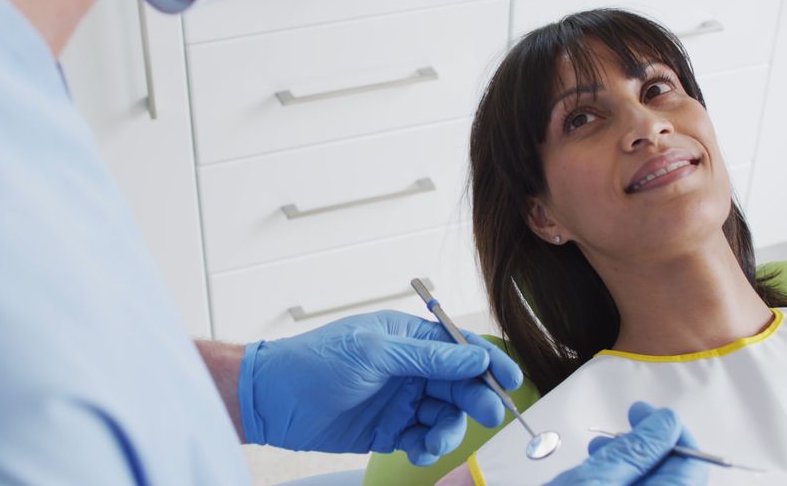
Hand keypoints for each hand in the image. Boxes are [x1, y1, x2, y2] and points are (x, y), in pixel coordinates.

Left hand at [238, 311, 522, 464]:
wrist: (273, 400)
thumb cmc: (317, 361)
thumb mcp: (376, 351)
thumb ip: (429, 357)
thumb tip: (477, 355)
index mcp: (410, 338)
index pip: (462, 346)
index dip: (490, 361)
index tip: (513, 380)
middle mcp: (411, 368)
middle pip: (462, 383)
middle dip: (478, 399)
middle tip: (490, 414)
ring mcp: (401, 400)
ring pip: (446, 415)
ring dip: (449, 429)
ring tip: (435, 440)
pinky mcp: (389, 430)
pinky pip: (424, 438)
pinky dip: (428, 446)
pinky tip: (419, 449)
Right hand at [547, 402, 708, 485]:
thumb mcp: (595, 478)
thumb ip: (636, 451)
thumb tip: (666, 423)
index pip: (693, 465)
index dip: (674, 433)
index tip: (651, 414)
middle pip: (677, 474)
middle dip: (652, 443)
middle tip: (629, 420)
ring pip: (657, 482)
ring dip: (634, 458)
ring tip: (602, 445)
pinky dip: (625, 477)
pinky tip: (600, 468)